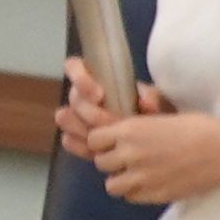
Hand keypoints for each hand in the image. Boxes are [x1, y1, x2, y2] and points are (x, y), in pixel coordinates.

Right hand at [54, 55, 171, 154]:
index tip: (99, 94)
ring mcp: (77, 116)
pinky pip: (68, 140)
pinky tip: (95, 151)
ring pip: (65, 118)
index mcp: (96, 77)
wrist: (151, 134)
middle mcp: (83, 95)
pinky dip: (80, 146)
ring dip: (82, 128)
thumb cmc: (148, 108)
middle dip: (90, 112)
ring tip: (102, 138)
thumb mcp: (155, 99)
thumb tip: (146, 105)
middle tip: (110, 123)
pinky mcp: (77, 137)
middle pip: (74, 98)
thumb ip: (151, 97)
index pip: (74, 67)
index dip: (80, 78)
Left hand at [78, 105, 219, 207]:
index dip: (102, 142)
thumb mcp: (158, 118)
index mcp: (129, 130)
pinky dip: (136, 192)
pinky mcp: (153, 195)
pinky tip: (149, 184)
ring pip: (111, 185)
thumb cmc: (196, 127)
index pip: (94, 140)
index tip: (112, 143)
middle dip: (111, 161)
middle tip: (126, 159)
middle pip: (100, 163)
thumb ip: (135, 129)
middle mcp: (130, 154)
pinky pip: (131, 198)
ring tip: (136, 175)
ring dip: (121, 180)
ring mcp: (141, 177)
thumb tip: (119, 133)